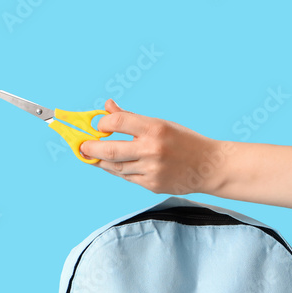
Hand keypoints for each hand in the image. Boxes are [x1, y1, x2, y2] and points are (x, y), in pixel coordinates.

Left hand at [79, 99, 228, 195]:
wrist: (210, 166)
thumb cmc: (183, 141)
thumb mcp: (160, 124)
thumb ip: (130, 118)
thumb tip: (106, 107)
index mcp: (155, 128)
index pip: (118, 122)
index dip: (102, 124)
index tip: (98, 126)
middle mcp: (152, 149)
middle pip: (109, 150)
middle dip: (89, 149)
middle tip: (81, 147)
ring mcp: (151, 170)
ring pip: (114, 167)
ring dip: (101, 161)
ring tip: (93, 155)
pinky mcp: (151, 185)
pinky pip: (126, 177)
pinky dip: (116, 170)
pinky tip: (112, 165)